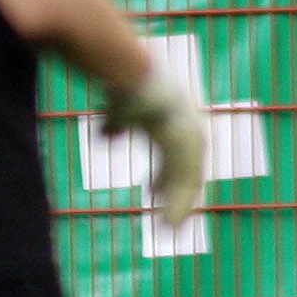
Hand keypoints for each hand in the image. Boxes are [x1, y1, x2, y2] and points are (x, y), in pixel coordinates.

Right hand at [104, 64, 205, 229]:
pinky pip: (182, 179)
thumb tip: (107, 137)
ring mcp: (187, 134)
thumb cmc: (120, 80)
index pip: (177, 154)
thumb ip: (116, 124)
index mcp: (176, 119)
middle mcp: (188, 127)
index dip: (167, 175)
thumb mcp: (119, 108)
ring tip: (168, 229)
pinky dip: (175, 201)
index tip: (152, 191)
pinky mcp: (181, 143)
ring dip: (179, 204)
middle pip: (188, 169)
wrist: (124, 67)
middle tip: (169, 222)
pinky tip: (167, 220)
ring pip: (188, 178)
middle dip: (179, 196)